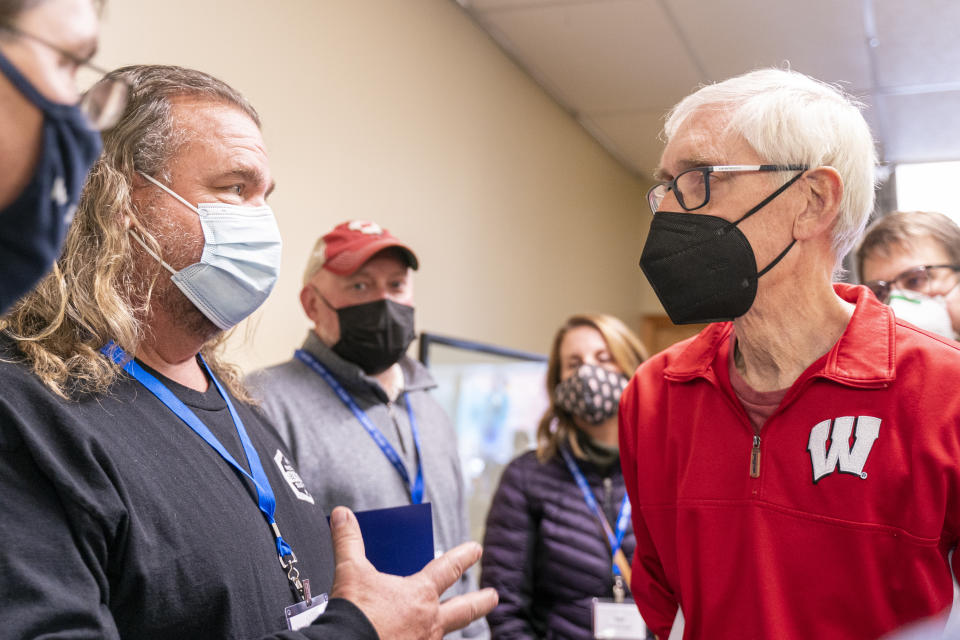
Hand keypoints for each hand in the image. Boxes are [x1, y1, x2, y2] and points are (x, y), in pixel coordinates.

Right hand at [329, 506, 497, 639]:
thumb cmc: (354, 614)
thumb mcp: (350, 571)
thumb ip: (348, 541)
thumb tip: (342, 515)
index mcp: (419, 594)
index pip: (448, 568)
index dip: (464, 556)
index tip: (477, 548)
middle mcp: (429, 621)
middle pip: (464, 610)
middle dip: (481, 602)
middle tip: (494, 596)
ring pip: (444, 633)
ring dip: (450, 626)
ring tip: (452, 623)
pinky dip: (423, 639)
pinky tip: (416, 637)